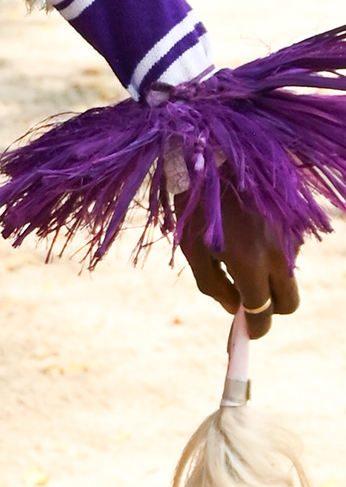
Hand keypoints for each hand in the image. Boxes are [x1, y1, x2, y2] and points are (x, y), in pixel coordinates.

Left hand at [179, 171, 299, 338]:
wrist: (217, 154)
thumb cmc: (197, 202)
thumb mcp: (193, 248)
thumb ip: (212, 285)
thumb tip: (234, 309)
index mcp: (250, 262)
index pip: (264, 312)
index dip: (256, 329)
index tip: (248, 332)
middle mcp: (278, 253)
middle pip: (290, 303)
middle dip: (271, 308)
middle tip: (247, 299)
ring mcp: (290, 238)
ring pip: (289, 277)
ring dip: (270, 277)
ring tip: (239, 251)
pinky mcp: (295, 225)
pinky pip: (288, 253)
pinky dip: (272, 254)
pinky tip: (249, 233)